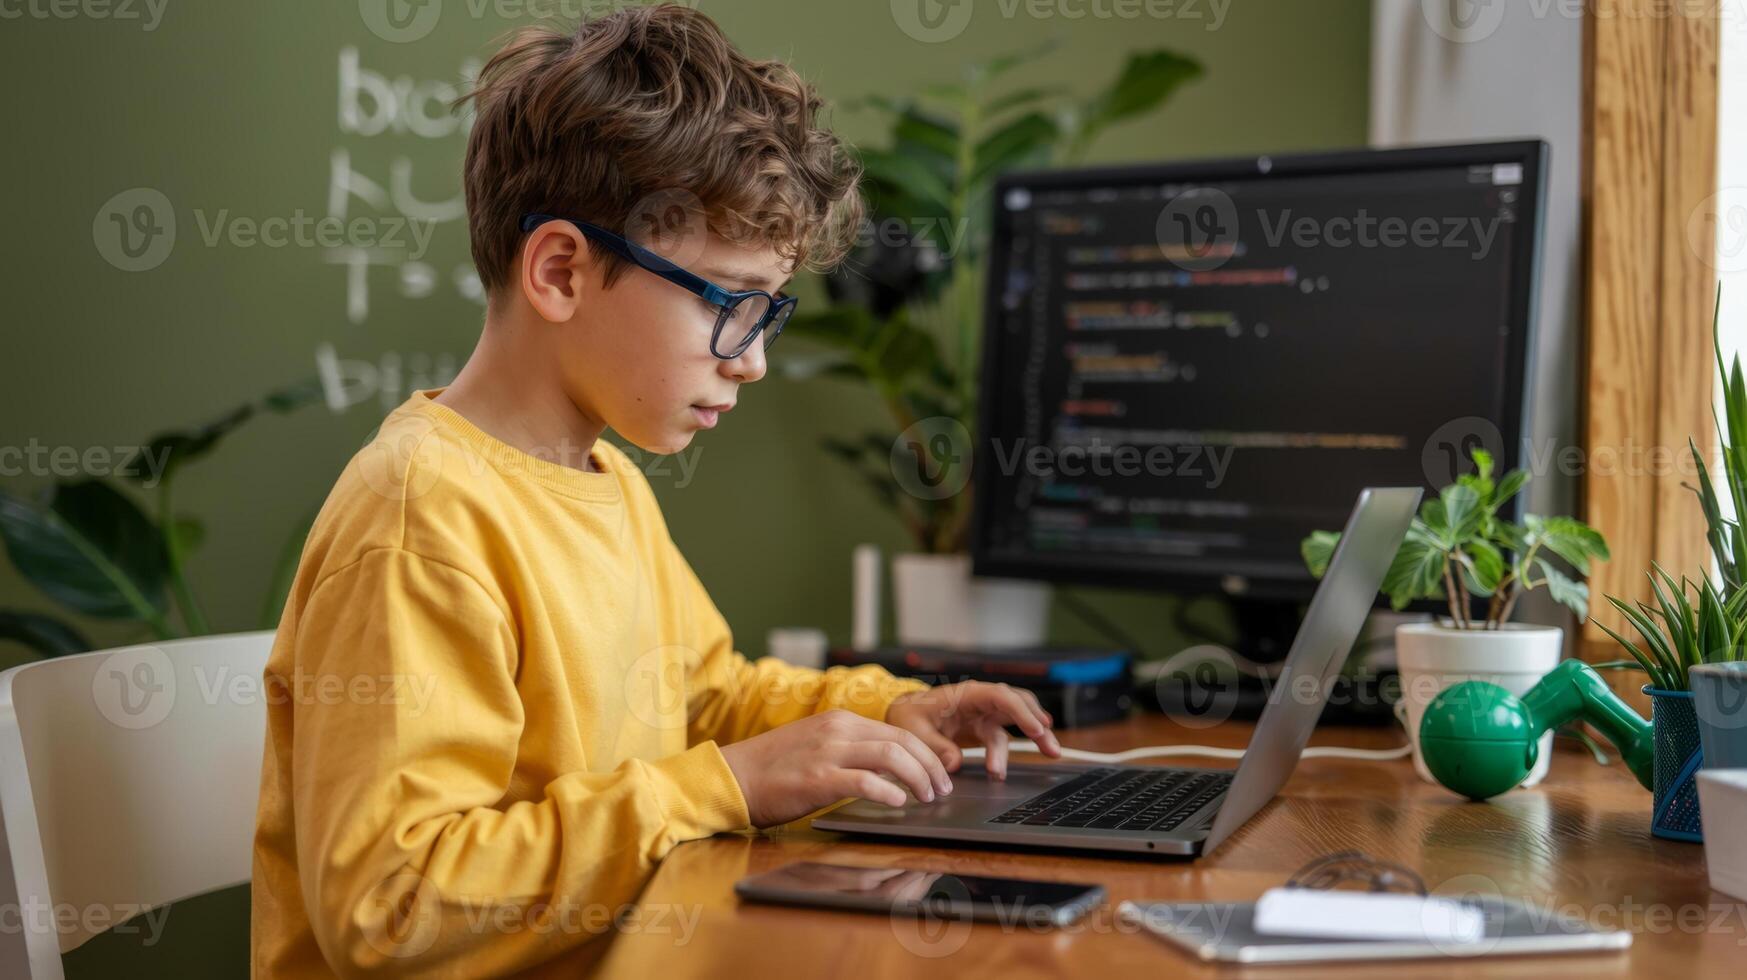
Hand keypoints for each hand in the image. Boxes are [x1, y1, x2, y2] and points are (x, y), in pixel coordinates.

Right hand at [719, 709, 955, 827]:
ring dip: (918, 778)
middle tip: (943, 789)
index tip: (939, 773)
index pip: (899, 730)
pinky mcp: (818, 778)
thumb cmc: (773, 769)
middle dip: (931, 766)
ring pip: (892, 756)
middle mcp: (838, 730)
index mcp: (841, 720)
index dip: (926, 753)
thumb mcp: (817, 746)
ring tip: (927, 798)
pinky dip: (889, 793)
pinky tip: (898, 804)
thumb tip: (890, 770)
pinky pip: (865, 781)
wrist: (732, 777)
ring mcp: (828, 752)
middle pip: (903, 740)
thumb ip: (851, 751)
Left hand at [884, 681, 1061, 779]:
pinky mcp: (983, 727)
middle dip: (1037, 722)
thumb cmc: (909, 715)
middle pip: (1017, 704)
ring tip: (1050, 754)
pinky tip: (1031, 753)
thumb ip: (935, 746)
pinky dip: (1015, 746)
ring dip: (1035, 734)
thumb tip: (954, 763)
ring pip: (1016, 719)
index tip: (1036, 729)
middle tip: (1050, 745)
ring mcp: (984, 713)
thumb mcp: (914, 730)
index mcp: (966, 694)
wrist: (904, 713)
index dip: (1021, 712)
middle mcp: (980, 700)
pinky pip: (1003, 736)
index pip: (1001, 697)